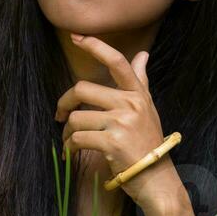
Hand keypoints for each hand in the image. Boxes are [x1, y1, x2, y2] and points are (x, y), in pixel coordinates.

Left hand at [54, 34, 178, 206]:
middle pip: (82, 89)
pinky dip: (69, 148)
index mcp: (138, 94)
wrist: (156, 179)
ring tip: (70, 141)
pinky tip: (71, 154)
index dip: (95, 46)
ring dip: (67, 132)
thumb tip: (142, 54)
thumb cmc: (149, 144)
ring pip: (77, 117)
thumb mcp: (147, 109)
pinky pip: (77, 138)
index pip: (117, 62)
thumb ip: (140, 81)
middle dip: (65, 102)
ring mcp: (121, 123)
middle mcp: (130, 104)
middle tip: (61, 116)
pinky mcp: (111, 142)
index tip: (76, 37)